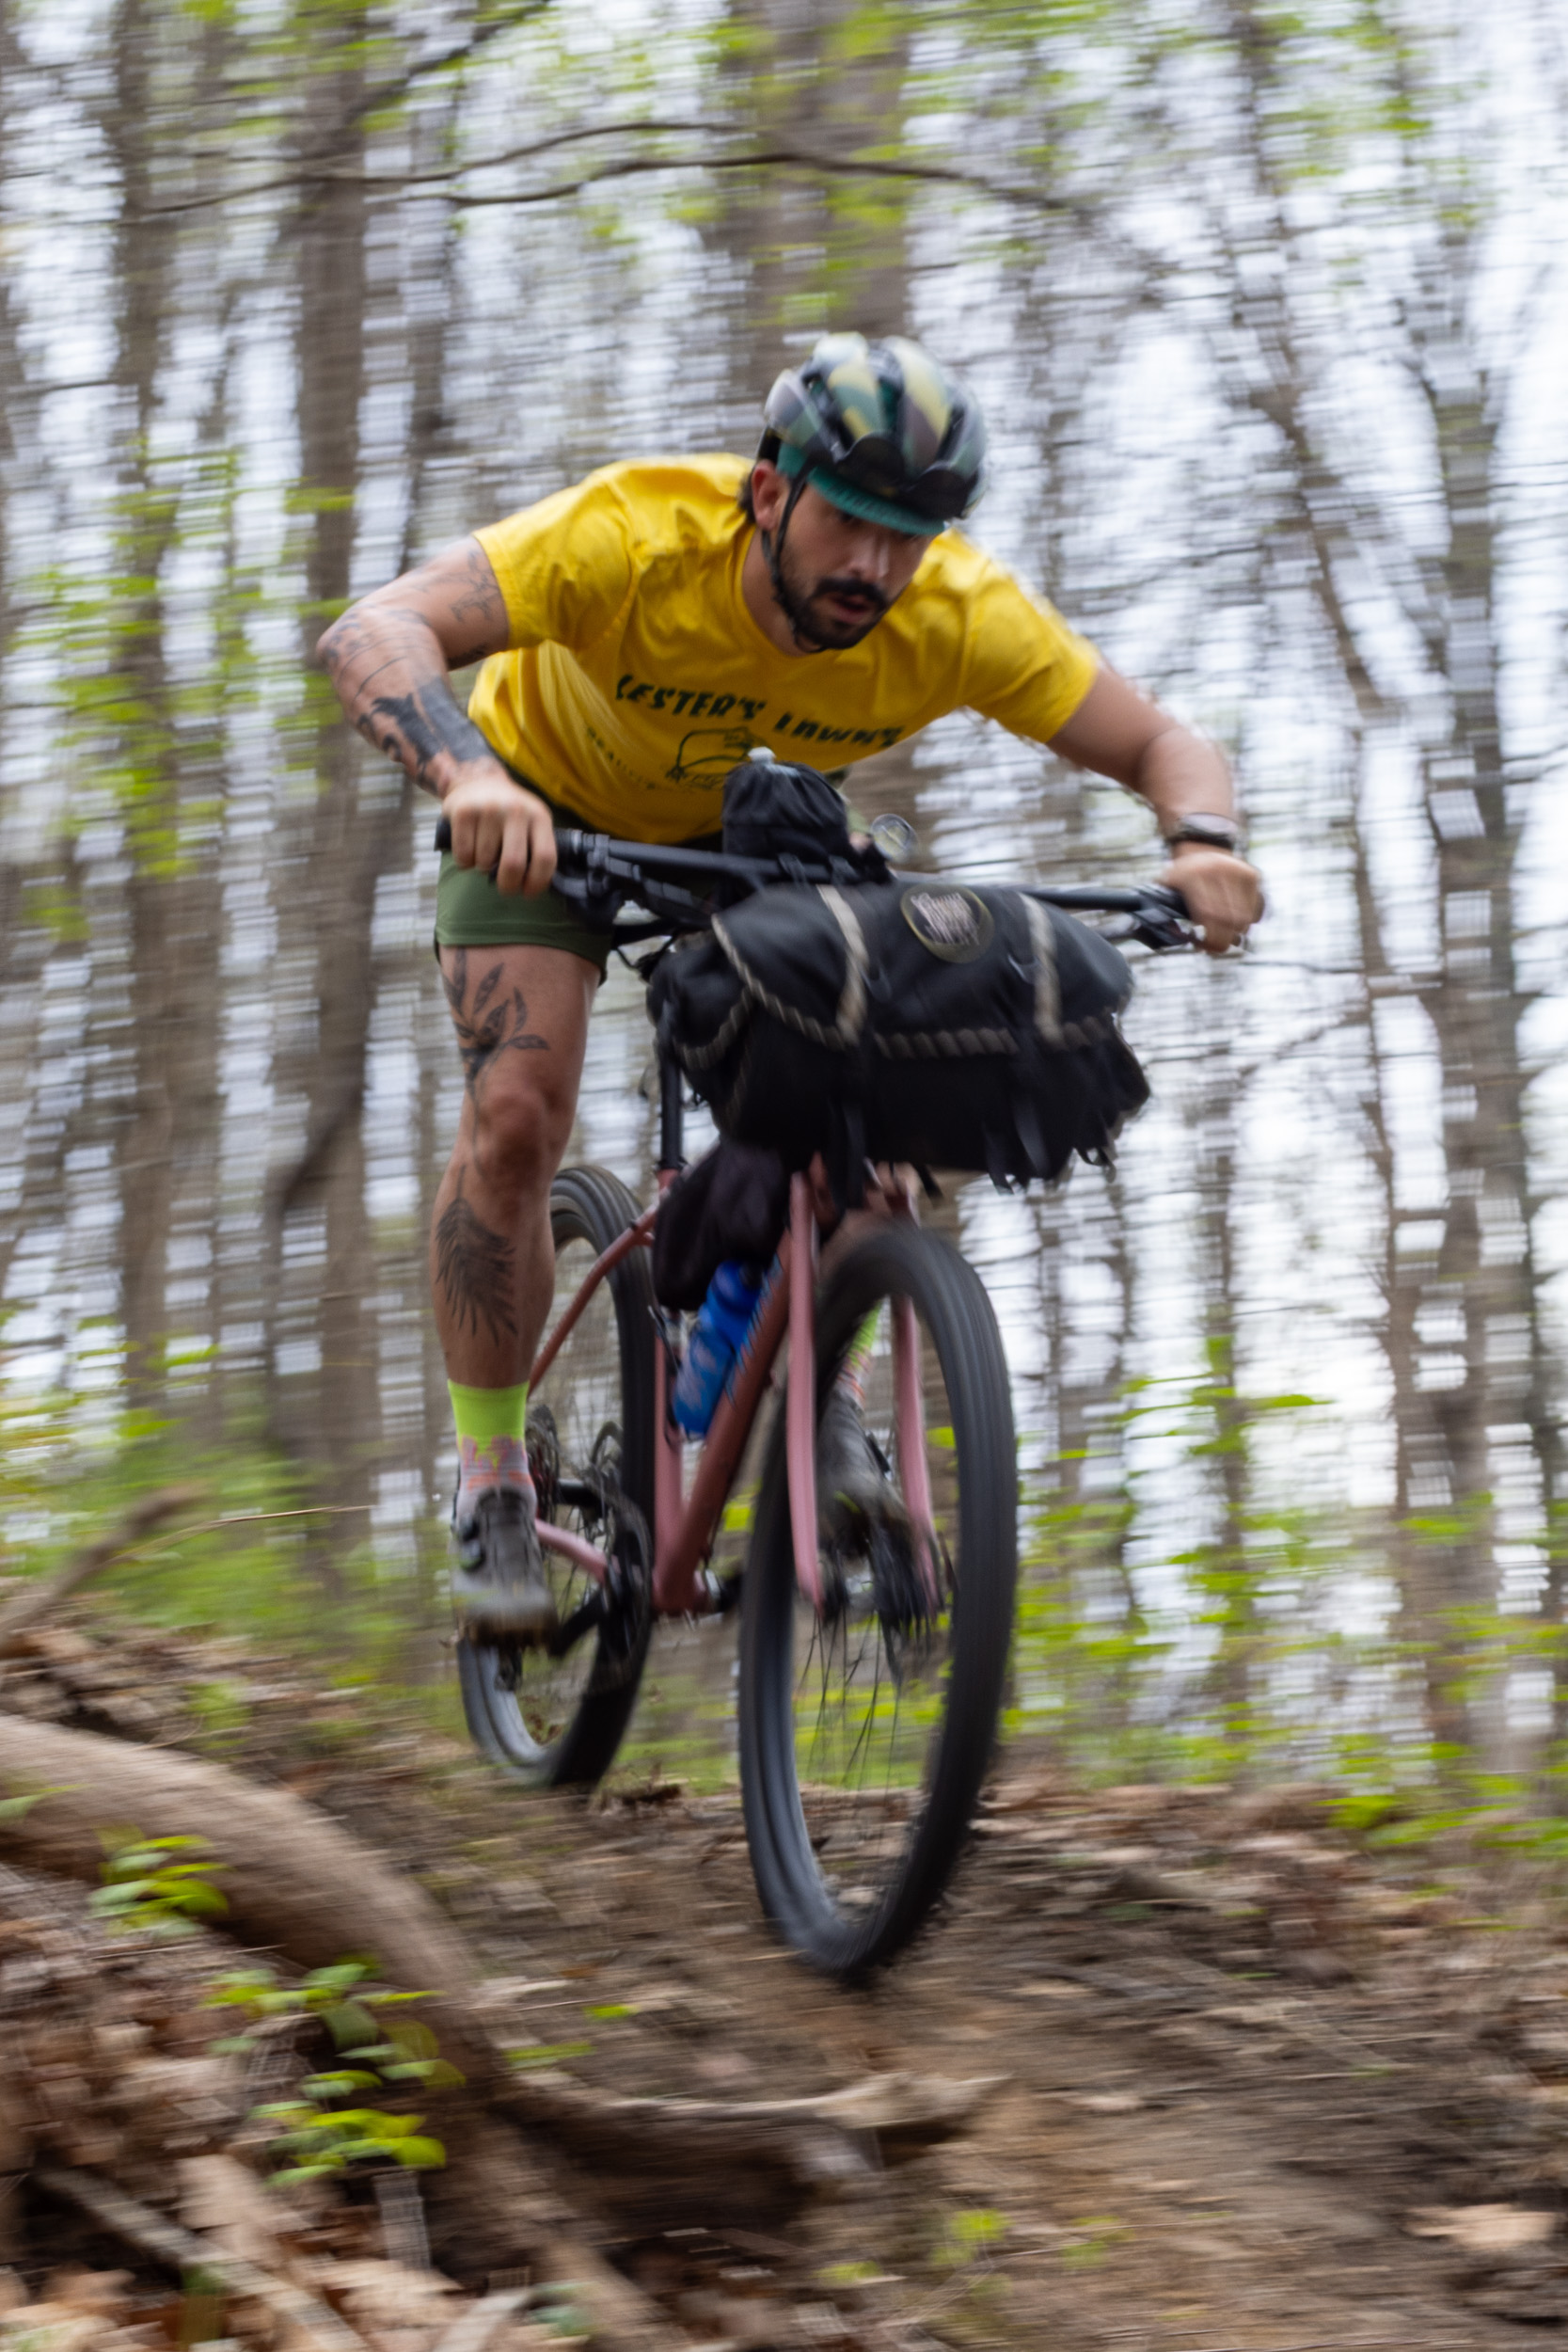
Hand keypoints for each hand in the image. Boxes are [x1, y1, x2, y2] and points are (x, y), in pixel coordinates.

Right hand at [442, 765, 556, 896]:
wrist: (478, 781)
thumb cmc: (508, 813)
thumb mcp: (532, 823)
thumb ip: (537, 848)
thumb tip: (533, 887)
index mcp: (539, 816)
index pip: (545, 858)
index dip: (538, 883)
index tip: (528, 893)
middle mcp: (516, 810)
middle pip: (513, 865)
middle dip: (508, 886)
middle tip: (504, 887)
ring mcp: (488, 809)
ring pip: (484, 863)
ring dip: (482, 868)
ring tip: (484, 854)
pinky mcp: (463, 812)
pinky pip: (463, 856)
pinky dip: (465, 862)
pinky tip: (469, 849)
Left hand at [1160, 844, 1263, 955]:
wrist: (1203, 846)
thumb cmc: (1183, 875)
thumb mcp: (1168, 886)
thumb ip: (1165, 910)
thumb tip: (1174, 936)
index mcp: (1192, 874)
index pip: (1207, 914)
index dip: (1209, 937)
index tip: (1204, 948)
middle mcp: (1216, 869)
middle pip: (1228, 918)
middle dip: (1223, 940)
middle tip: (1216, 948)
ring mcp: (1237, 870)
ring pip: (1245, 917)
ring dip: (1236, 934)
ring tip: (1225, 936)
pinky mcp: (1252, 874)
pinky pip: (1255, 909)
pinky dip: (1248, 922)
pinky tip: (1235, 924)